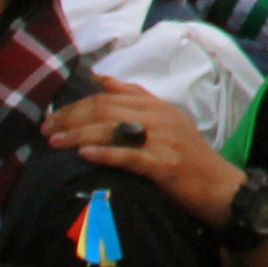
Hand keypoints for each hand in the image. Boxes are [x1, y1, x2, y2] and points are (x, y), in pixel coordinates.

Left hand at [42, 79, 242, 225]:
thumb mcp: (167, 121)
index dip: (77, 104)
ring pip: (113, 130)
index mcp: (159, 106)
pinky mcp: (165, 165)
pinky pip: (130, 155)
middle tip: (46, 130)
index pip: (110, 96)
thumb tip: (100, 79)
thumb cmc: (190, 157)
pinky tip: (85, 154)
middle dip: (71, 118)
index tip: (53, 117)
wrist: (221, 188)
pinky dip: (105, 153)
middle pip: (106, 110)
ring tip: (55, 143)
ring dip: (78, 135)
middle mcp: (161, 118)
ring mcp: (164, 141)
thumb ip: (136, 99)